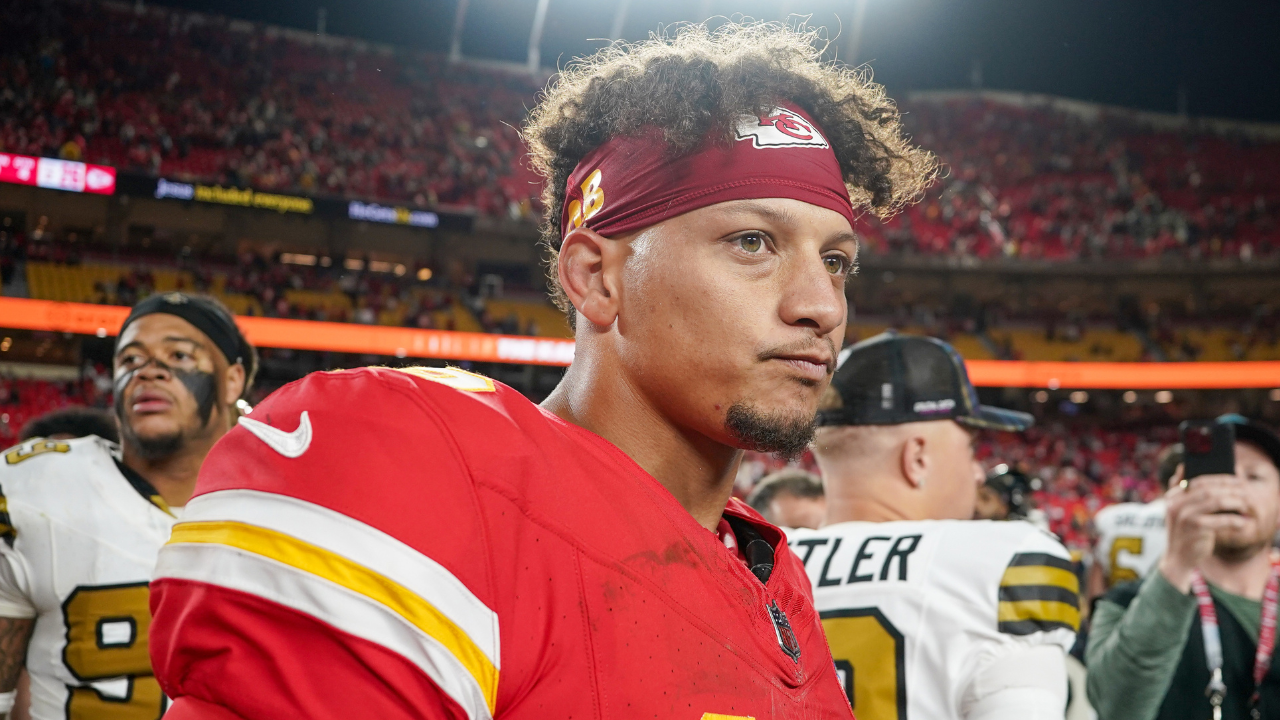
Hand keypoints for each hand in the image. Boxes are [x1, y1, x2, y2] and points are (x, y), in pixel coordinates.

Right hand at [1158, 470, 1248, 592]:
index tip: (1236, 479)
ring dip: (1235, 502)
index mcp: (1172, 497)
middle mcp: (1176, 504)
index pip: (1197, 480)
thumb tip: (1189, 469)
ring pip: (1216, 501)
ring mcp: (1185, 516)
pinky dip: (1235, 520)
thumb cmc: (1185, 532)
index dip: (1219, 478)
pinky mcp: (1196, 529)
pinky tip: (1242, 523)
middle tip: (1245, 491)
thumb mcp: (1180, 511)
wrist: (1177, 558)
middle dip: (1230, 488)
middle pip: (1208, 489)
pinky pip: (1221, 520)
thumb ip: (1186, 493)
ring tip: (1245, 505)